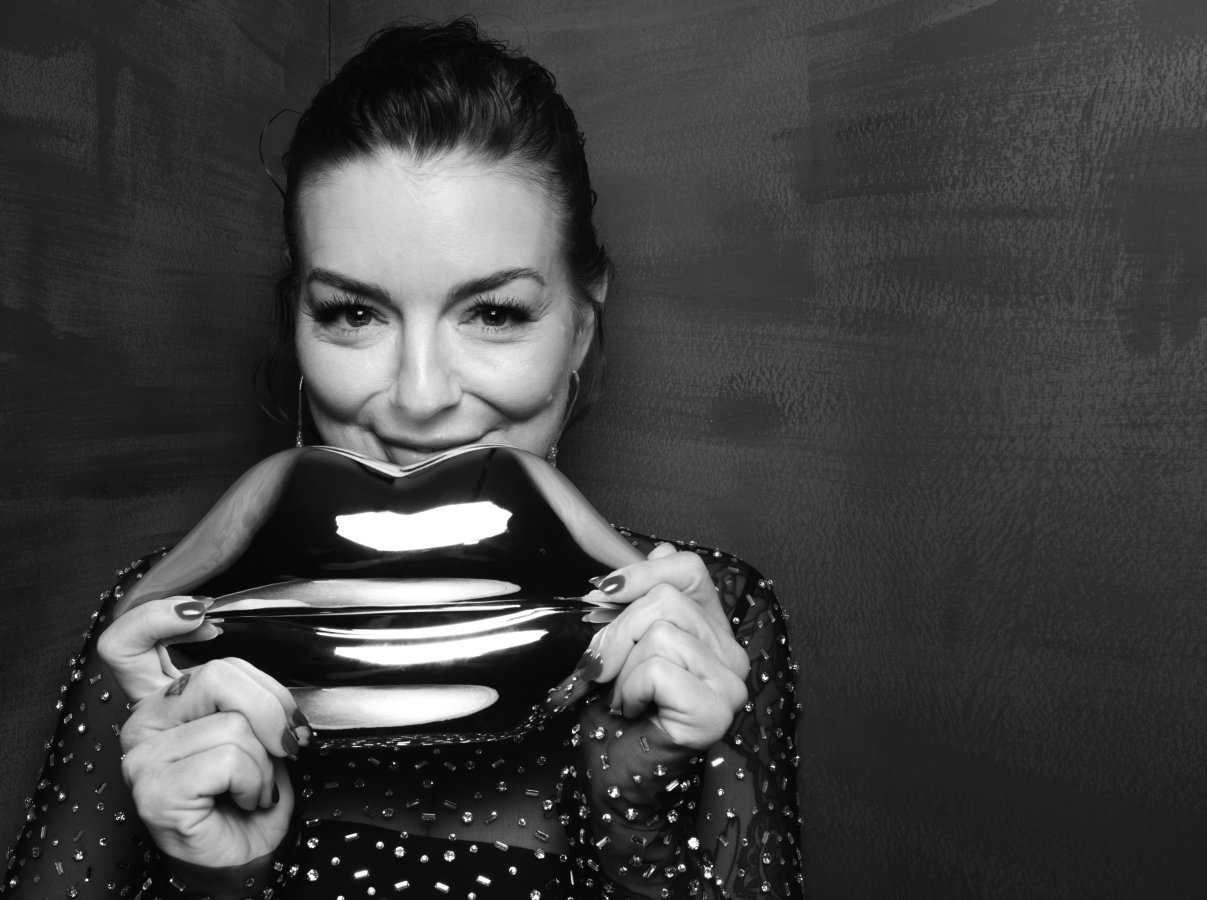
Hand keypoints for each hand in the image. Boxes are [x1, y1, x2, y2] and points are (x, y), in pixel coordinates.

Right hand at [97, 596, 306, 867]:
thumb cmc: (248, 793)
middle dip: (272, 705)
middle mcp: (143, 723)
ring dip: (266, 757)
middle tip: (281, 742)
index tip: (205, 613)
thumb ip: (241, 688)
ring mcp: (142, 756)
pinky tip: (245, 798)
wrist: (245, 856)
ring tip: (254, 782)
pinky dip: (257, 780)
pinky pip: (232, 757)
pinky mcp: (155, 789)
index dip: (161, 615)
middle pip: (218, 672)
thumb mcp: (252, 725)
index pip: (130, 640)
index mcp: (162, 701)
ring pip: (234, 720)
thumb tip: (262, 660)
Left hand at [588, 544, 749, 749]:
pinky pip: (658, 670)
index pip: (689, 569)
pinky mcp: (717, 711)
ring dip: (622, 670)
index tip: (602, 592)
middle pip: (664, 599)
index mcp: (709, 629)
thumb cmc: (615, 714)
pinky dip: (630, 691)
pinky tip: (635, 712)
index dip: (641, 571)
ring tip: (625, 696)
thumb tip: (662, 547)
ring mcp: (730, 683)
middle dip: (616, 633)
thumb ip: (642, 598)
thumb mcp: (620, 644)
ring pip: (660, 633)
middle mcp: (730, 653)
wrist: (614, 776)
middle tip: (605, 670)